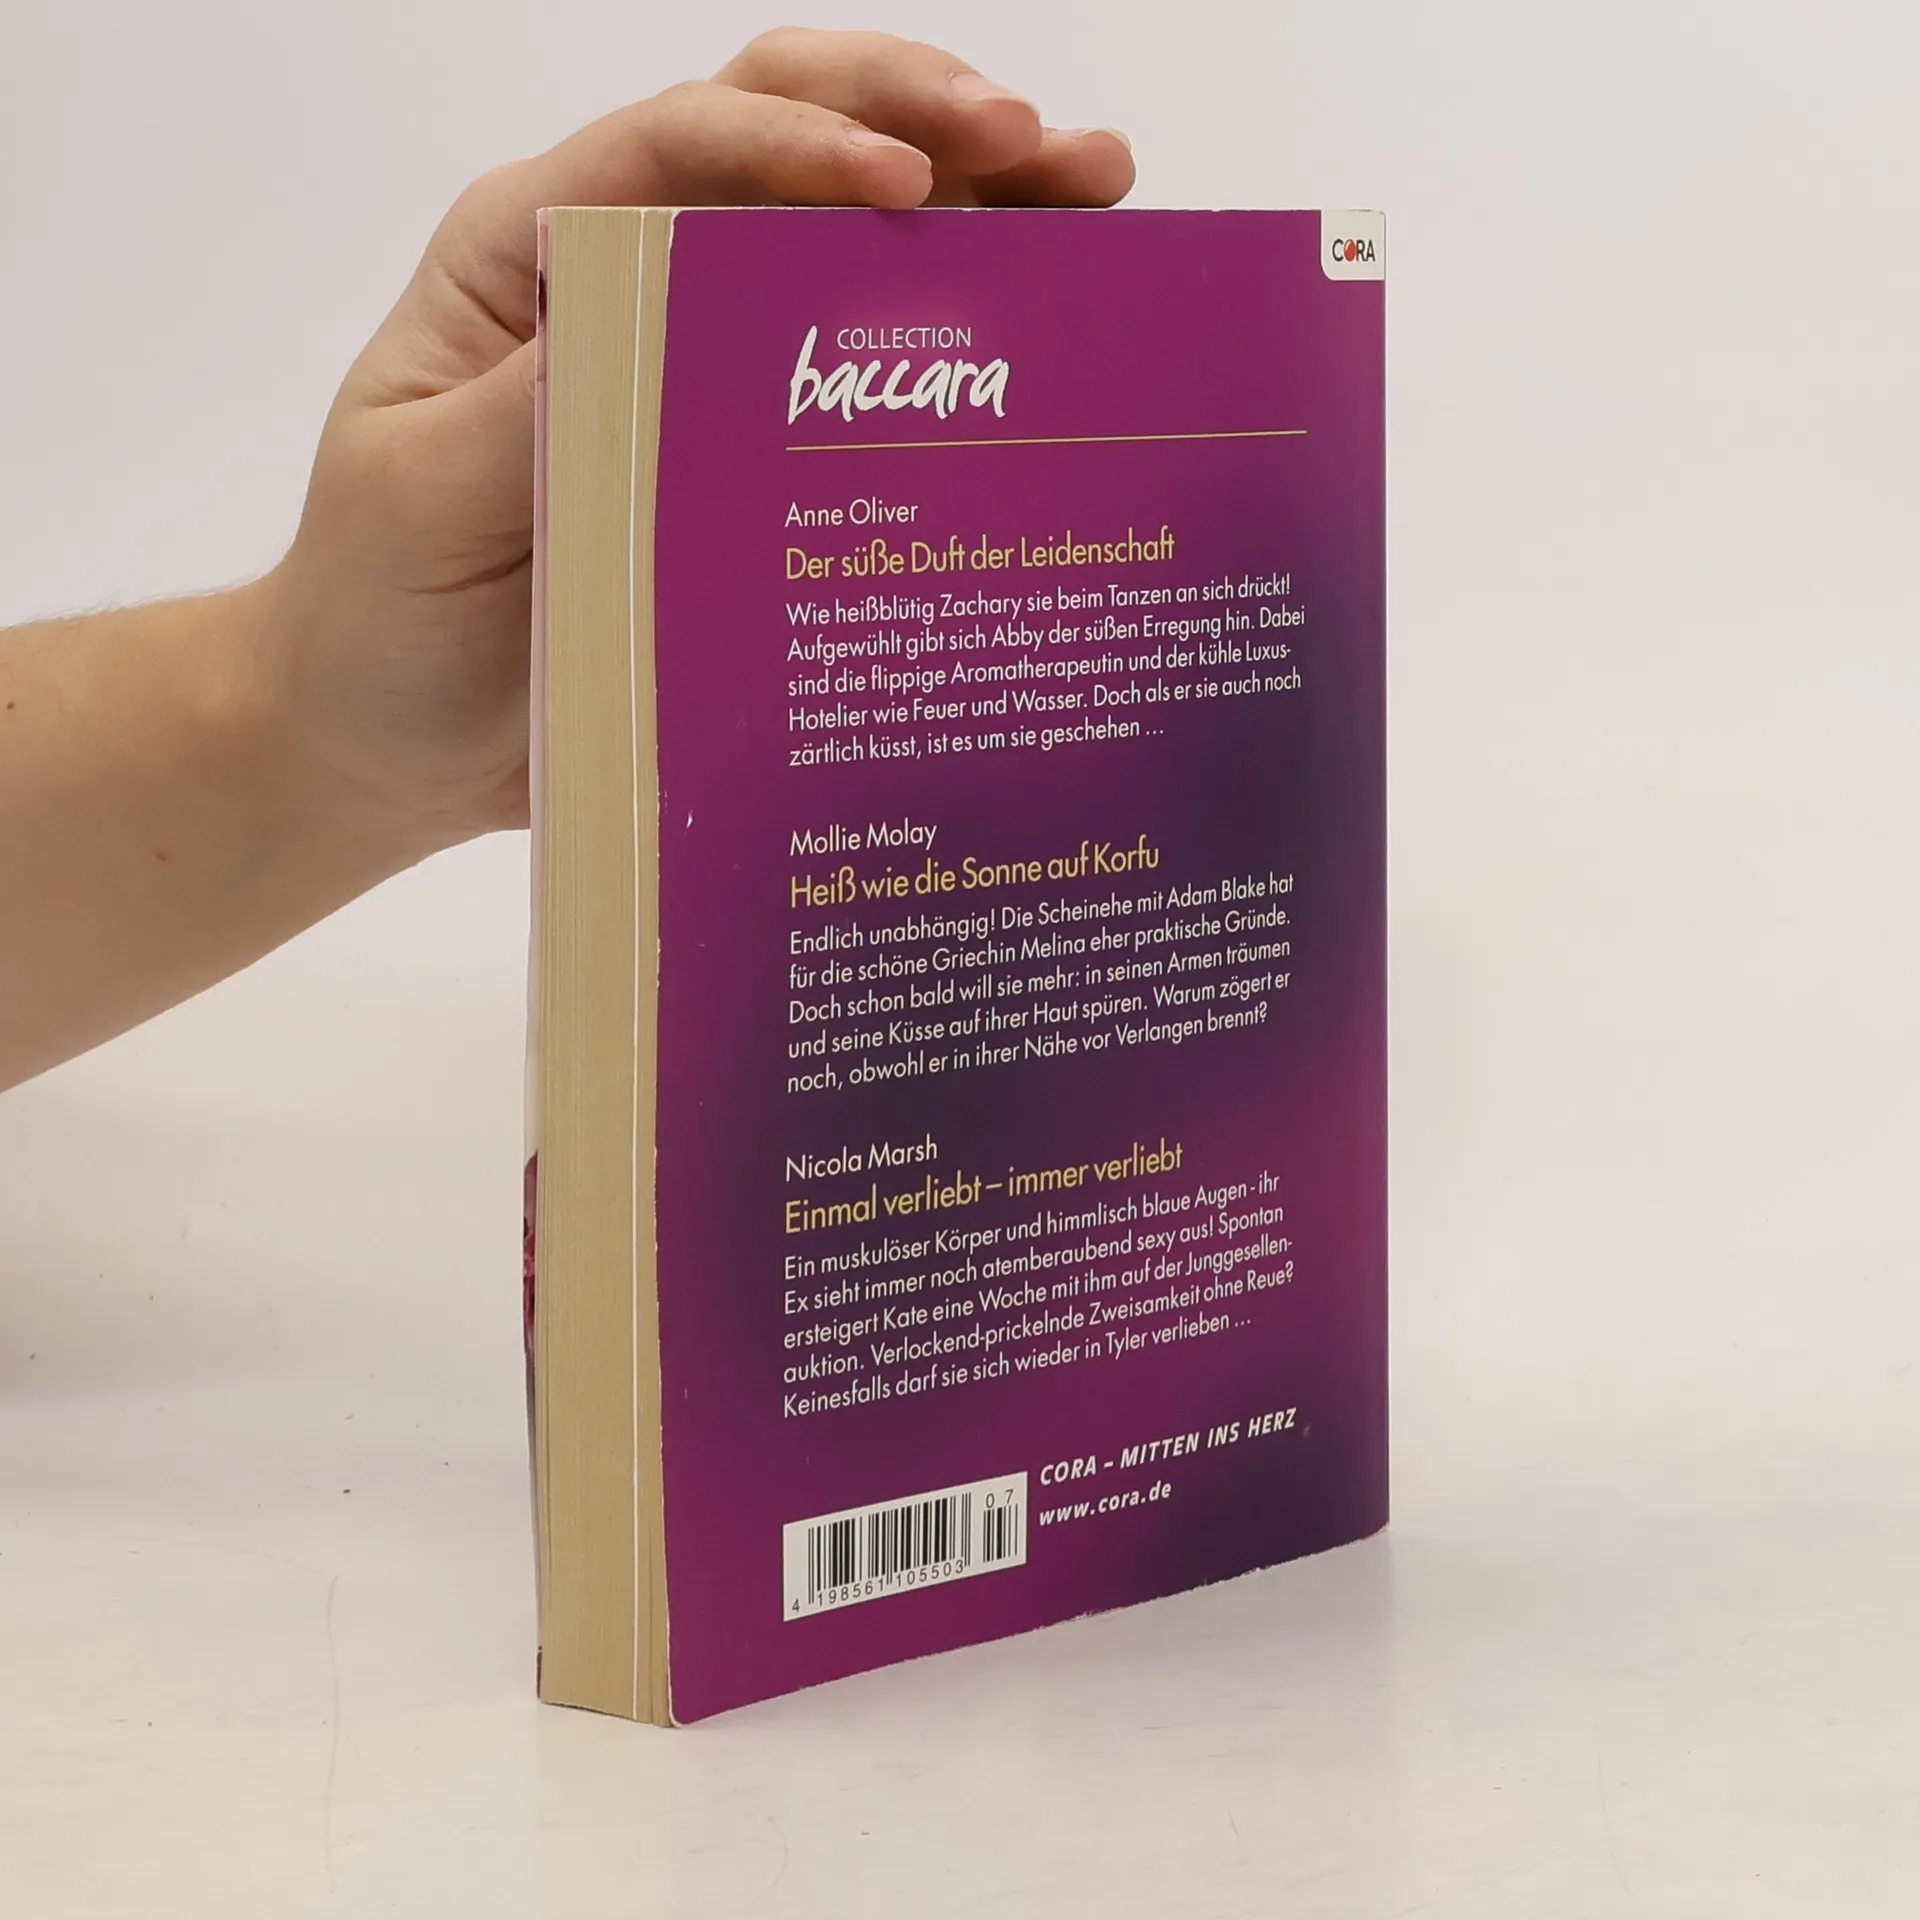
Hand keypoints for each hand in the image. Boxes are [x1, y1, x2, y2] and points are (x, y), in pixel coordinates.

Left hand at [271, 29, 1133, 859]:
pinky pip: (871, 376)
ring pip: (851, 238)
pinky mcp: (759, 458)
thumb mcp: (427, 500)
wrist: (392, 738)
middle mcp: (632, 281)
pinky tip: (1060, 310)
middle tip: (1051, 149)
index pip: (684, 147)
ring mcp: (707, 365)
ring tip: (1100, 190)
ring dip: (978, 196)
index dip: (803, 142)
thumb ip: (538, 408)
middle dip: (925, 123)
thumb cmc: (381, 613)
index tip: (909, 186)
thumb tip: (673, 327)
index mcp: (535, 255)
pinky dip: (964, 322)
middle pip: (788, 148)